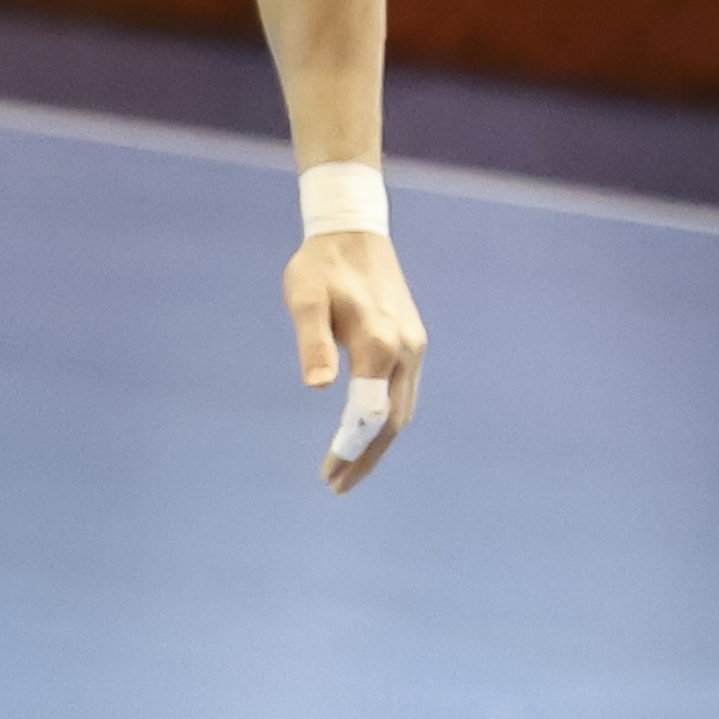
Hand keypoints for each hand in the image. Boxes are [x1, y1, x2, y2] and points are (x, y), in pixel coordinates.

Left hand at [285, 226, 426, 493]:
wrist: (354, 232)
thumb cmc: (320, 266)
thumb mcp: (305, 299)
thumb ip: (311, 342)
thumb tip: (317, 387)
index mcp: (378, 342)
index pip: (367, 413)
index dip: (350, 449)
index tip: (328, 475)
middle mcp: (404, 350)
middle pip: (392, 422)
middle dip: (366, 457)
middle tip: (336, 486)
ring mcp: (414, 347)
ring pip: (402, 411)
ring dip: (378, 444)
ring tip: (349, 468)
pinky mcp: (413, 343)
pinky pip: (404, 394)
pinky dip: (387, 422)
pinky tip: (366, 432)